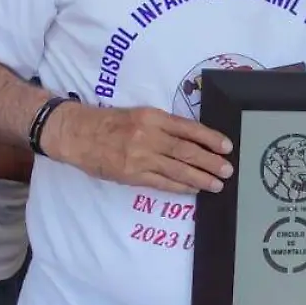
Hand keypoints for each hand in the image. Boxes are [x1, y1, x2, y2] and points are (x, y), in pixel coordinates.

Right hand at [44, 103, 232, 194]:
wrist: (77, 134)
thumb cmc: (109, 122)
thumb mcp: (138, 115)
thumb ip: (163, 125)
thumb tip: (192, 139)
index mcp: (152, 117)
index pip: (188, 128)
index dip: (210, 137)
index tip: (227, 146)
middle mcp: (148, 135)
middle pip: (186, 151)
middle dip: (210, 161)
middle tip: (228, 169)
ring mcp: (140, 157)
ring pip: (177, 169)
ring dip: (200, 178)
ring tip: (217, 184)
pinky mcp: (131, 175)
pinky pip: (161, 183)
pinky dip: (180, 187)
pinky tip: (193, 189)